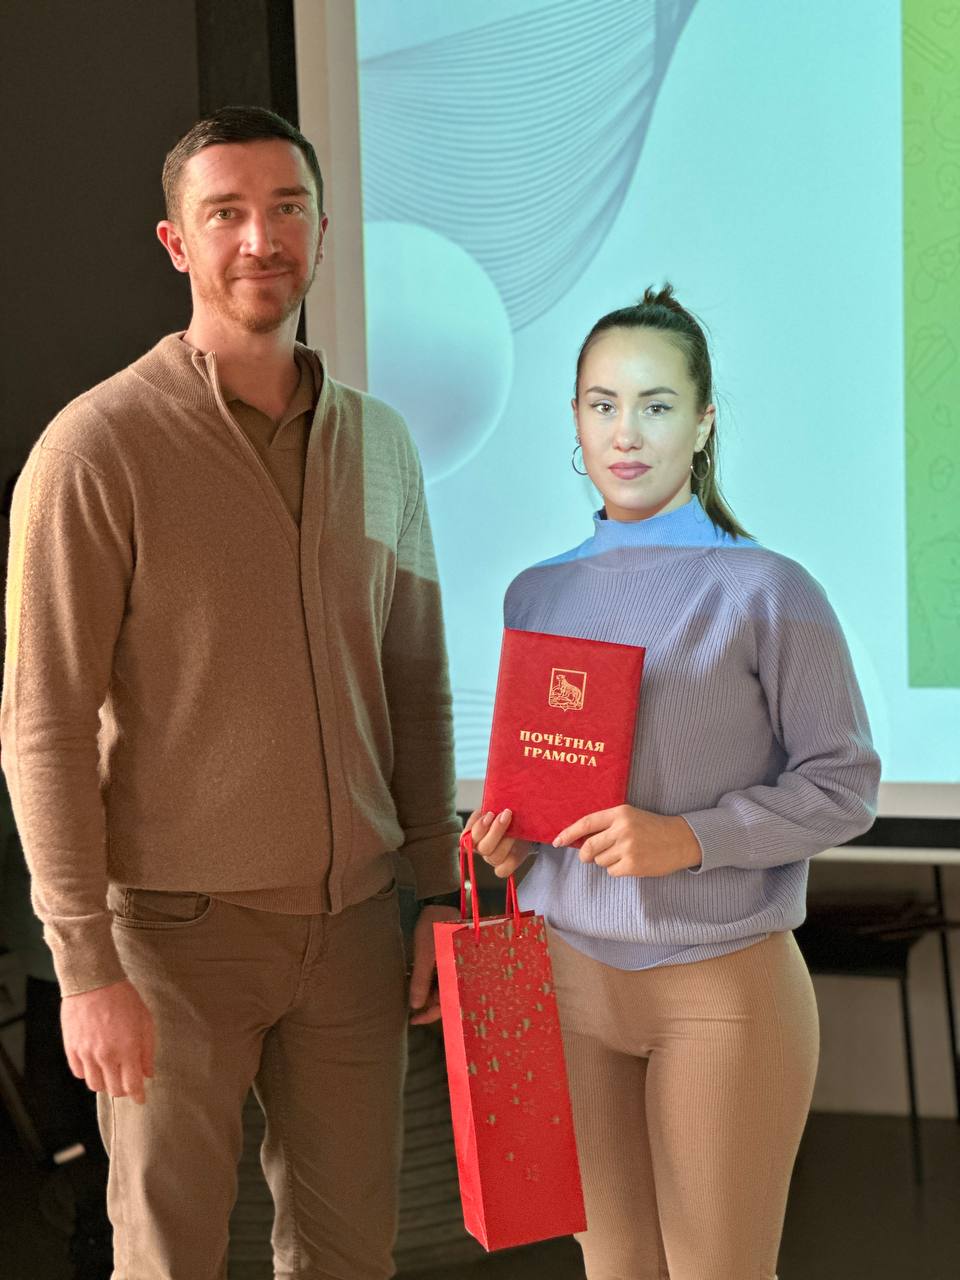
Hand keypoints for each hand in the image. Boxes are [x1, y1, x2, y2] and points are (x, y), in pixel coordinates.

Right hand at [61, 979, 155, 1104]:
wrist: (94, 982)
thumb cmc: (124, 998)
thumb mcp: (145, 1021)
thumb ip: (147, 1050)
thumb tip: (148, 1074)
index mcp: (127, 1049)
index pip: (132, 1085)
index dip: (138, 1096)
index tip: (141, 1099)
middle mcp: (106, 1056)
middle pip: (113, 1089)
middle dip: (123, 1089)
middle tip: (127, 1082)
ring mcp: (86, 1054)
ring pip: (95, 1085)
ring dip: (105, 1083)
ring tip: (111, 1073)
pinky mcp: (71, 1048)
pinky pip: (79, 1073)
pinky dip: (88, 1073)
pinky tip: (95, 1065)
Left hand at [408, 904, 460, 1025]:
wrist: (441, 900)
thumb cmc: (435, 926)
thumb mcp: (424, 954)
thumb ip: (420, 980)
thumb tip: (415, 1005)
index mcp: (459, 973)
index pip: (446, 1004)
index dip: (429, 1014)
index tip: (412, 1020)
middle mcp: (460, 971)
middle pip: (445, 996)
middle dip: (427, 1003)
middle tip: (408, 1005)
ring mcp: (455, 964)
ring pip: (441, 985)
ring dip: (426, 990)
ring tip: (409, 990)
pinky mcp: (450, 956)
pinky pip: (440, 974)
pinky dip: (429, 979)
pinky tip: (416, 978)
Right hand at [465, 806, 532, 878]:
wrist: (522, 818)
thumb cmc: (504, 810)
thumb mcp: (495, 806)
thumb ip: (488, 806)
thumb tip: (491, 807)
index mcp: (473, 835)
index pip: (467, 838)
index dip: (479, 828)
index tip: (490, 813)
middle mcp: (481, 848)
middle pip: (483, 848)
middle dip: (495, 831)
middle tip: (506, 814)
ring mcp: (493, 858)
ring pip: (494, 857)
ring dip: (506, 840)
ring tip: (515, 826)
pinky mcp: (507, 865)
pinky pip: (503, 870)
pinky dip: (510, 860)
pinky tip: (517, 842)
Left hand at [553, 805, 701, 877]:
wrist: (681, 840)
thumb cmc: (652, 828)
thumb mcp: (630, 817)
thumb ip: (607, 825)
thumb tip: (580, 842)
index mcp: (619, 813)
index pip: (586, 823)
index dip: (568, 833)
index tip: (557, 842)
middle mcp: (621, 829)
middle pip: (589, 847)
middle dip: (587, 854)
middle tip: (594, 855)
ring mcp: (627, 847)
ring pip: (600, 861)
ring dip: (607, 861)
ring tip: (625, 854)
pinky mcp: (633, 864)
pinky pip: (611, 871)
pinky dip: (617, 870)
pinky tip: (631, 862)